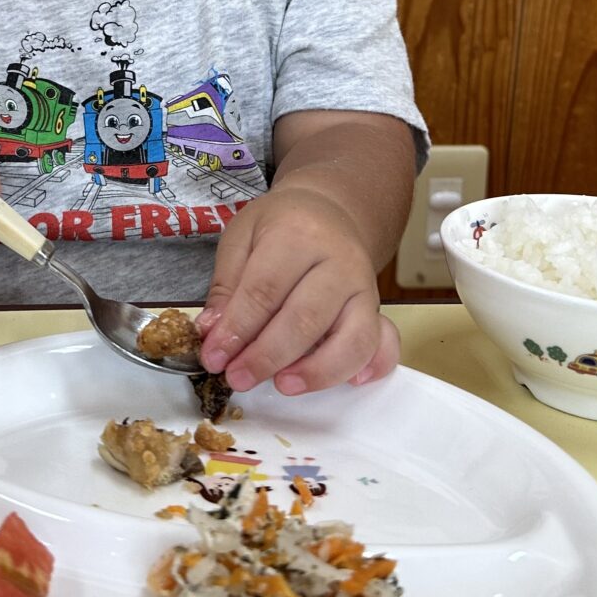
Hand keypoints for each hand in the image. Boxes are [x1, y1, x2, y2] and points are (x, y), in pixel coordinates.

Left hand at [197, 186, 400, 395]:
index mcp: (296, 235)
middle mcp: (338, 261)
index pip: (264, 290)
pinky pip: (382, 343)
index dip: (237, 330)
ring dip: (317, 371)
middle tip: (238, 377)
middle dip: (268, 356)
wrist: (329, 211)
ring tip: (283, 385)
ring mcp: (364, 287)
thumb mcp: (241, 237)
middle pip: (305, 318)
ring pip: (352, 337)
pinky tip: (350, 383)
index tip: (214, 357)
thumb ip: (226, 286)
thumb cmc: (281, 226)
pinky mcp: (378, 308)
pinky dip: (372, 366)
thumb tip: (213, 333)